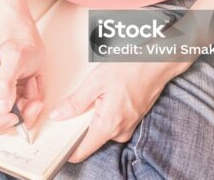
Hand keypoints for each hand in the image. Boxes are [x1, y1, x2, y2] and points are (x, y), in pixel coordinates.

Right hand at [0, 24, 45, 131]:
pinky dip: (33, 104)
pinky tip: (34, 86)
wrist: (28, 42)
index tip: (13, 117)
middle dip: (18, 118)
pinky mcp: (12, 102)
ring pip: (12, 123)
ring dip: (28, 109)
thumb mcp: (14, 58)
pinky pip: (23, 115)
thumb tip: (2, 108)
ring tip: (34, 87)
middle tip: (33, 102)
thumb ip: (5, 82)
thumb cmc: (19, 45)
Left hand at [50, 61, 189, 162]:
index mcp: (109, 125)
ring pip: (100, 129)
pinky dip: (104, 112)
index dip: (66, 148)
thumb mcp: (96, 81)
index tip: (55, 140)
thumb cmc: (131, 68)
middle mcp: (120, 132)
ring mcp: (127, 127)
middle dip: (78, 125)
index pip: (82, 151)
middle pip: (90, 139)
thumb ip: (76, 102)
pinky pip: (111, 122)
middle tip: (75, 104)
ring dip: (93, 116)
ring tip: (95, 94)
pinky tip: (105, 95)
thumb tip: (58, 115)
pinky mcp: (131, 120)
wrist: (158, 62)